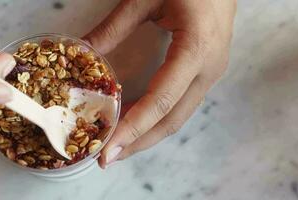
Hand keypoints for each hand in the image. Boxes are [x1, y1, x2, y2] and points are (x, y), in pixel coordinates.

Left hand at [84, 0, 236, 167]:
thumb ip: (115, 26)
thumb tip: (86, 51)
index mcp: (195, 50)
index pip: (160, 100)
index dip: (133, 127)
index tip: (109, 149)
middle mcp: (208, 69)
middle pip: (172, 119)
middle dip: (139, 142)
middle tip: (108, 157)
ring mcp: (211, 73)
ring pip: (178, 116)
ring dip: (148, 133)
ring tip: (119, 144)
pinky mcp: (207, 72)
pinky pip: (181, 103)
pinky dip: (157, 118)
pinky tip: (137, 120)